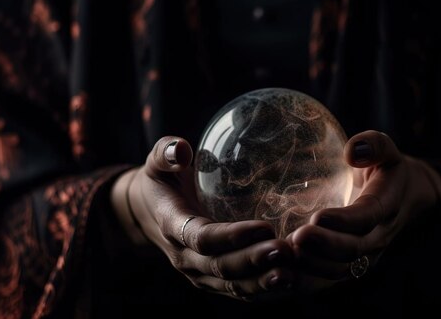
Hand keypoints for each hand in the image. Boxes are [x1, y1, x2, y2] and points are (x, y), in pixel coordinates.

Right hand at [110, 136, 294, 300]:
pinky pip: (238, 291)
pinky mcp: (212, 280)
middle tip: (286, 251)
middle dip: (254, 261)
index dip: (232, 236)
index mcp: (173, 226)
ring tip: (292, 274)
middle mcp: (184, 257)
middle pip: (221, 266)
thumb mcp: (157, 162)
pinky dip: (263, 290)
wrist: (148, 213)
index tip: (265, 227)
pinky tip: (291, 283)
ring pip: (231, 285)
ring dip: (262, 282)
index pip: (203, 238)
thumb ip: (165, 152)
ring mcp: (198, 273)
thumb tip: (180, 149)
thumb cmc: (161, 181)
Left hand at [287, 130, 440, 291]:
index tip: (318, 216)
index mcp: (386, 205)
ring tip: (285, 257)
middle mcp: (377, 237)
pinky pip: (327, 282)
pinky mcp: (348, 268)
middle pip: (352, 250)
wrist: (403, 200)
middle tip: (296, 238)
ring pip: (338, 271)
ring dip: (311, 268)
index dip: (344, 220)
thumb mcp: (386, 150)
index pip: (367, 217)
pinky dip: (304, 283)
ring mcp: (364, 258)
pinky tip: (280, 277)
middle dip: (324, 246)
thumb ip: (374, 145)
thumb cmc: (385, 170)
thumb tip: (354, 150)